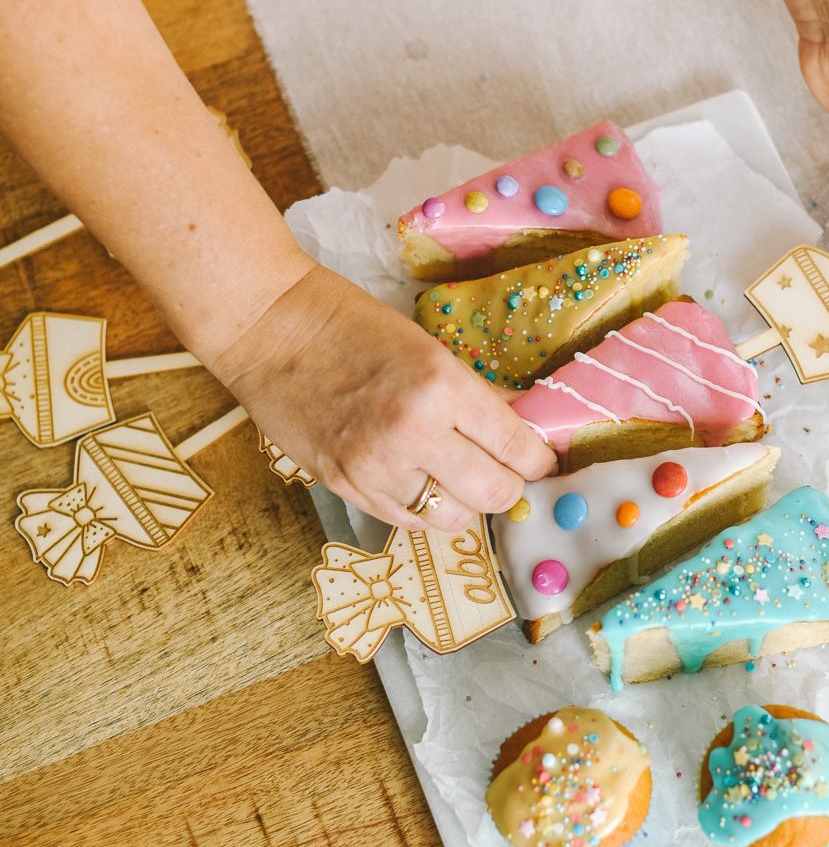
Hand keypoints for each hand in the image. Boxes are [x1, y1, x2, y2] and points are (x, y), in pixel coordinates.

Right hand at [209, 261, 556, 530]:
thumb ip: (474, 396)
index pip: (517, 448)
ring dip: (464, 501)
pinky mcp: (345, 487)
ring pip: (453, 518)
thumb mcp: (428, 349)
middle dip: (508, 482)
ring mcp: (376, 468)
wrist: (269, 329)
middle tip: (503, 468)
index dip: (539, 458)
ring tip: (457, 476)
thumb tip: (522, 430)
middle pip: (495, 493)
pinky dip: (424, 509)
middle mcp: (414, 434)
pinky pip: (408, 521)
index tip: (541, 458)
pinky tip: (421, 482)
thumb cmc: (350, 325)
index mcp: (442, 387)